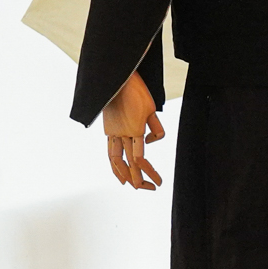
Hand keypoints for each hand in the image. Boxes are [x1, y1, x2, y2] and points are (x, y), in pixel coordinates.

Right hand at [101, 71, 164, 189]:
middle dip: (139, 179)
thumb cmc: (137, 92)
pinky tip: (117, 166)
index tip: (159, 183)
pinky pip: (110, 150)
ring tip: (128, 184)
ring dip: (122, 175)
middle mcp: (121, 134)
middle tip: (149, 188)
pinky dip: (113, 162)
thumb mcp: (152, 109)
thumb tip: (149, 142)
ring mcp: (113, 132)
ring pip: (115, 160)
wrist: (117, 80)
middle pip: (129, 164)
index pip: (141, 160)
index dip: (150, 173)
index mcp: (135, 130)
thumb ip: (155, 129)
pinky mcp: (108, 129)